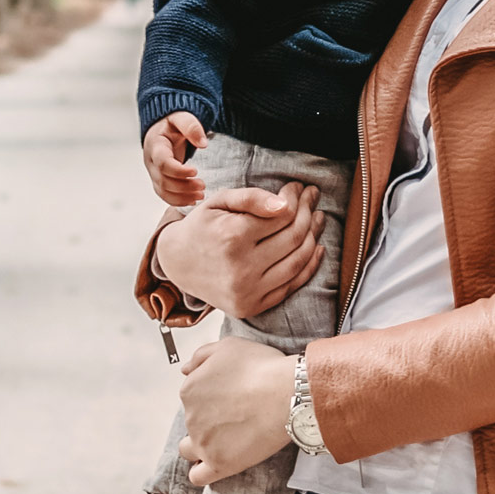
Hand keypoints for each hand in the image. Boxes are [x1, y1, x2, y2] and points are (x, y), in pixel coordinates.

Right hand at [142, 112, 206, 206]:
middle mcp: (151, 161)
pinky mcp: (158, 180)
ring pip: (163, 190)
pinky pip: (164, 195)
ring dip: (182, 196)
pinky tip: (192, 200)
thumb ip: (191, 127)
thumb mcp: (181, 117)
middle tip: (203, 186)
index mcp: (155, 145)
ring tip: (201, 195)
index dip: (178, 171)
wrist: (162, 128)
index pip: (163, 163)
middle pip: (163, 180)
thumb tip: (203, 143)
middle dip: (184, 186)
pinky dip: (178, 200)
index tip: (195, 171)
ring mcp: (153, 172)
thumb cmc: (172, 123)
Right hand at [154, 183, 322, 317]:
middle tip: (312, 197)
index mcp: (232, 237)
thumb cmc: (202, 226)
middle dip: (308, 212)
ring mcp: (248, 292)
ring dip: (314, 236)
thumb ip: (251, 198)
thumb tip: (284, 204)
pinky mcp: (252, 307)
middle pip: (293, 237)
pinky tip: (316, 247)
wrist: (177, 263)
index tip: (298, 187)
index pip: (281, 215)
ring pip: (297, 261)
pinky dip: (309, 266)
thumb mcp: (219, 201)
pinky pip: (291, 285)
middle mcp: (241, 268)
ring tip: (317, 218)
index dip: (295, 198)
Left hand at [179, 340, 298, 484]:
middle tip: (234, 416)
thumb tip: (185, 370)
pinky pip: (199, 476)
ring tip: (224, 441)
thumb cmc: (262, 367)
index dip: (210, 398)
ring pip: (190, 450)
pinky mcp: (219, 464)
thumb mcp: (228, 346)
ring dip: (201, 447)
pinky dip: (203, 472)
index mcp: (190, 389)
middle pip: (192, 423)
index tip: (229, 398)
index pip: (191, 398)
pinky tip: (216, 463)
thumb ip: (201, 356)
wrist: (286, 393)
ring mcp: (203, 443)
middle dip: (208, 420)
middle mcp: (190, 417)